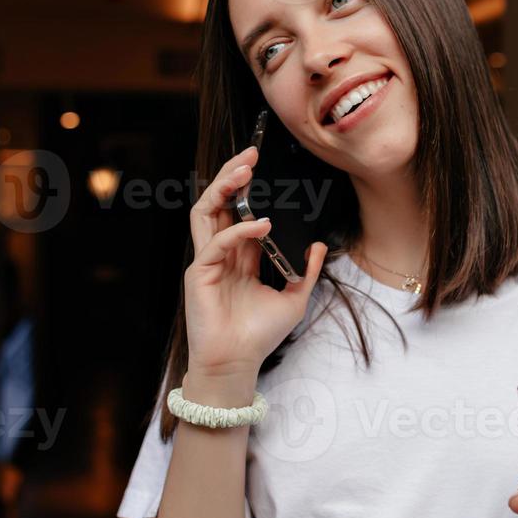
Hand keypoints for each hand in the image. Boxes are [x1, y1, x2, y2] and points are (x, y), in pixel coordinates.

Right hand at [184, 145, 327, 383]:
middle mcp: (221, 253)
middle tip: (251, 153)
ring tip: (244, 170)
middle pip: (220, 202)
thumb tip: (318, 245)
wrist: (238, 363)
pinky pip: (217, 242)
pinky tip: (262, 224)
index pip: (240, 210)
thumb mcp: (294, 299)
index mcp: (240, 256)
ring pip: (206, 212)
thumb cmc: (259, 335)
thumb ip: (305, 271)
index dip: (248, 186)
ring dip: (224, 187)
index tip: (262, 164)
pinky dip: (239, 229)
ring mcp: (208, 261)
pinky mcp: (200, 273)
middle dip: (232, 175)